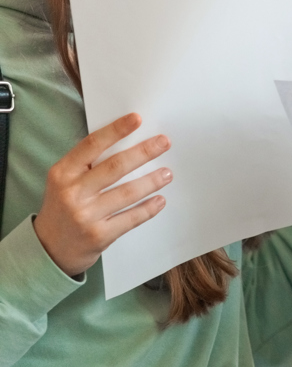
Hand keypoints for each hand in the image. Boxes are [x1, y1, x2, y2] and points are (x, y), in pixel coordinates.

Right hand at [33, 113, 171, 276]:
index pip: (92, 145)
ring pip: (127, 193)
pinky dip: (148, 208)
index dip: (116, 130)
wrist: (49, 248)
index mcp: (62, 173)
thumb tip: (129, 141)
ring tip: (167, 173)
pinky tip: (160, 200)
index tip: (137, 119)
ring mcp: (85, 216)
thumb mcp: (65, 181)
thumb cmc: (64, 206)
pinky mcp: (99, 235)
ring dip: (151, 181)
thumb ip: (88, 164)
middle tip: (164, 142)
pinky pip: (131, 218)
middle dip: (143, 152)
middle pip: (115, 167)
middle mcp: (72, 193)